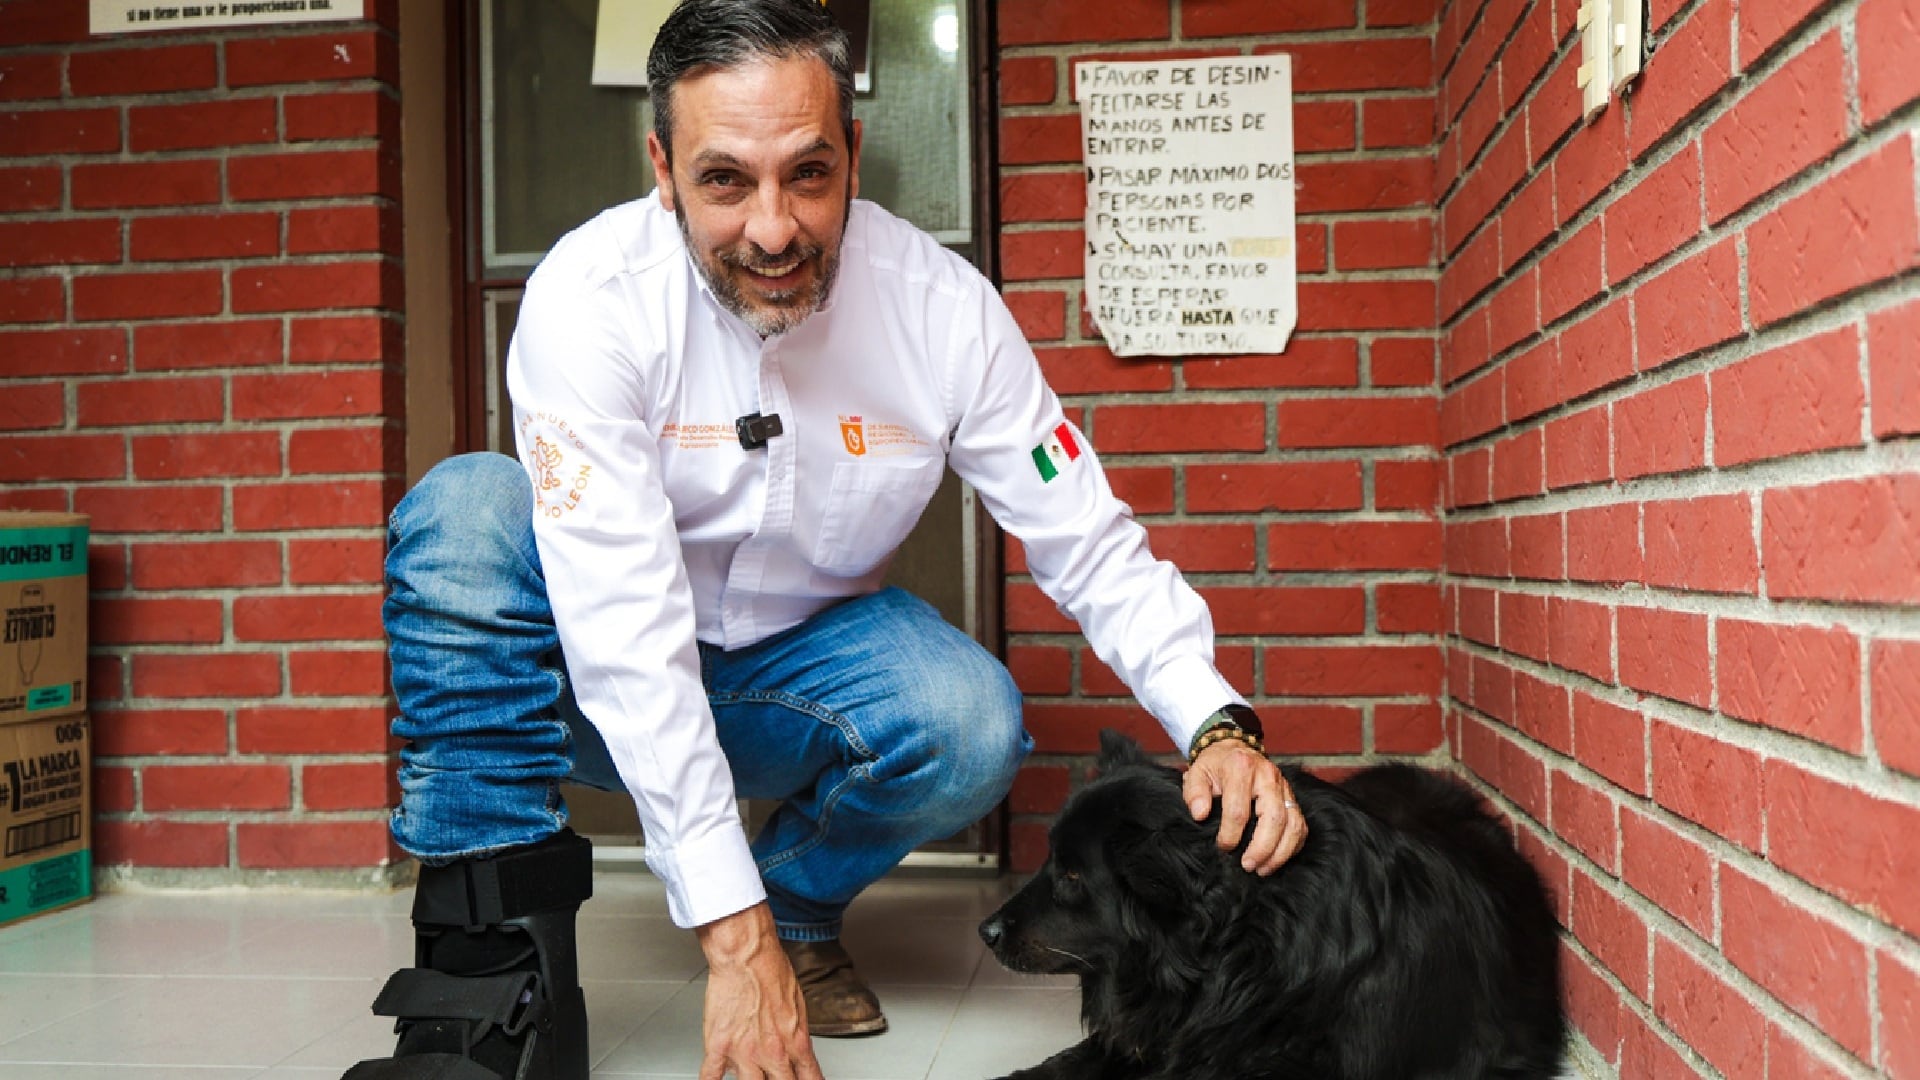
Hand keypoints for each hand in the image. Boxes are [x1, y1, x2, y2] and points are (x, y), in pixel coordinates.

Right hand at [695, 903, 823, 1079]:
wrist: (746, 954)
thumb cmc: (771, 970)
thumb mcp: (798, 1004)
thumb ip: (796, 1033)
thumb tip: (796, 1050)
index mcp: (795, 1041)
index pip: (809, 1078)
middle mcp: (772, 1052)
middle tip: (778, 1079)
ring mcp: (744, 1053)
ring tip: (751, 1079)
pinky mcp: (718, 1046)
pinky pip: (711, 1077)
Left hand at [1182, 739, 1306, 875]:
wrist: (1233, 750)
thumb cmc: (1215, 766)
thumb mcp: (1196, 774)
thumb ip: (1195, 793)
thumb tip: (1200, 814)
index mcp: (1241, 768)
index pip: (1239, 809)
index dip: (1230, 834)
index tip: (1223, 847)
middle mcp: (1268, 776)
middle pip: (1274, 818)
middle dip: (1262, 848)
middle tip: (1247, 866)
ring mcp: (1284, 787)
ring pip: (1293, 824)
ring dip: (1280, 852)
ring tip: (1262, 869)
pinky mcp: (1293, 798)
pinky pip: (1301, 825)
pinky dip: (1292, 846)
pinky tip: (1277, 859)